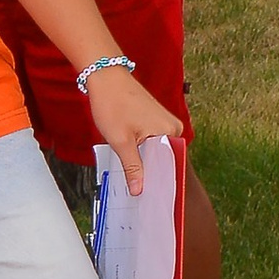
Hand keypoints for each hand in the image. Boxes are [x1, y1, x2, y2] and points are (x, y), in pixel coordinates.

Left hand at [84, 66, 184, 200]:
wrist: (105, 77)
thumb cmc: (113, 104)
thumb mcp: (121, 141)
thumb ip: (133, 167)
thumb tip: (139, 190)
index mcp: (171, 133)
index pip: (170, 165)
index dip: (159, 183)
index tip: (151, 201)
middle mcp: (173, 128)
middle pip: (164, 160)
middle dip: (151, 176)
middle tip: (139, 197)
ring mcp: (165, 124)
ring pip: (157, 152)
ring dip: (146, 165)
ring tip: (136, 185)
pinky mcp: (155, 121)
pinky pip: (152, 143)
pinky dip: (143, 153)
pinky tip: (133, 165)